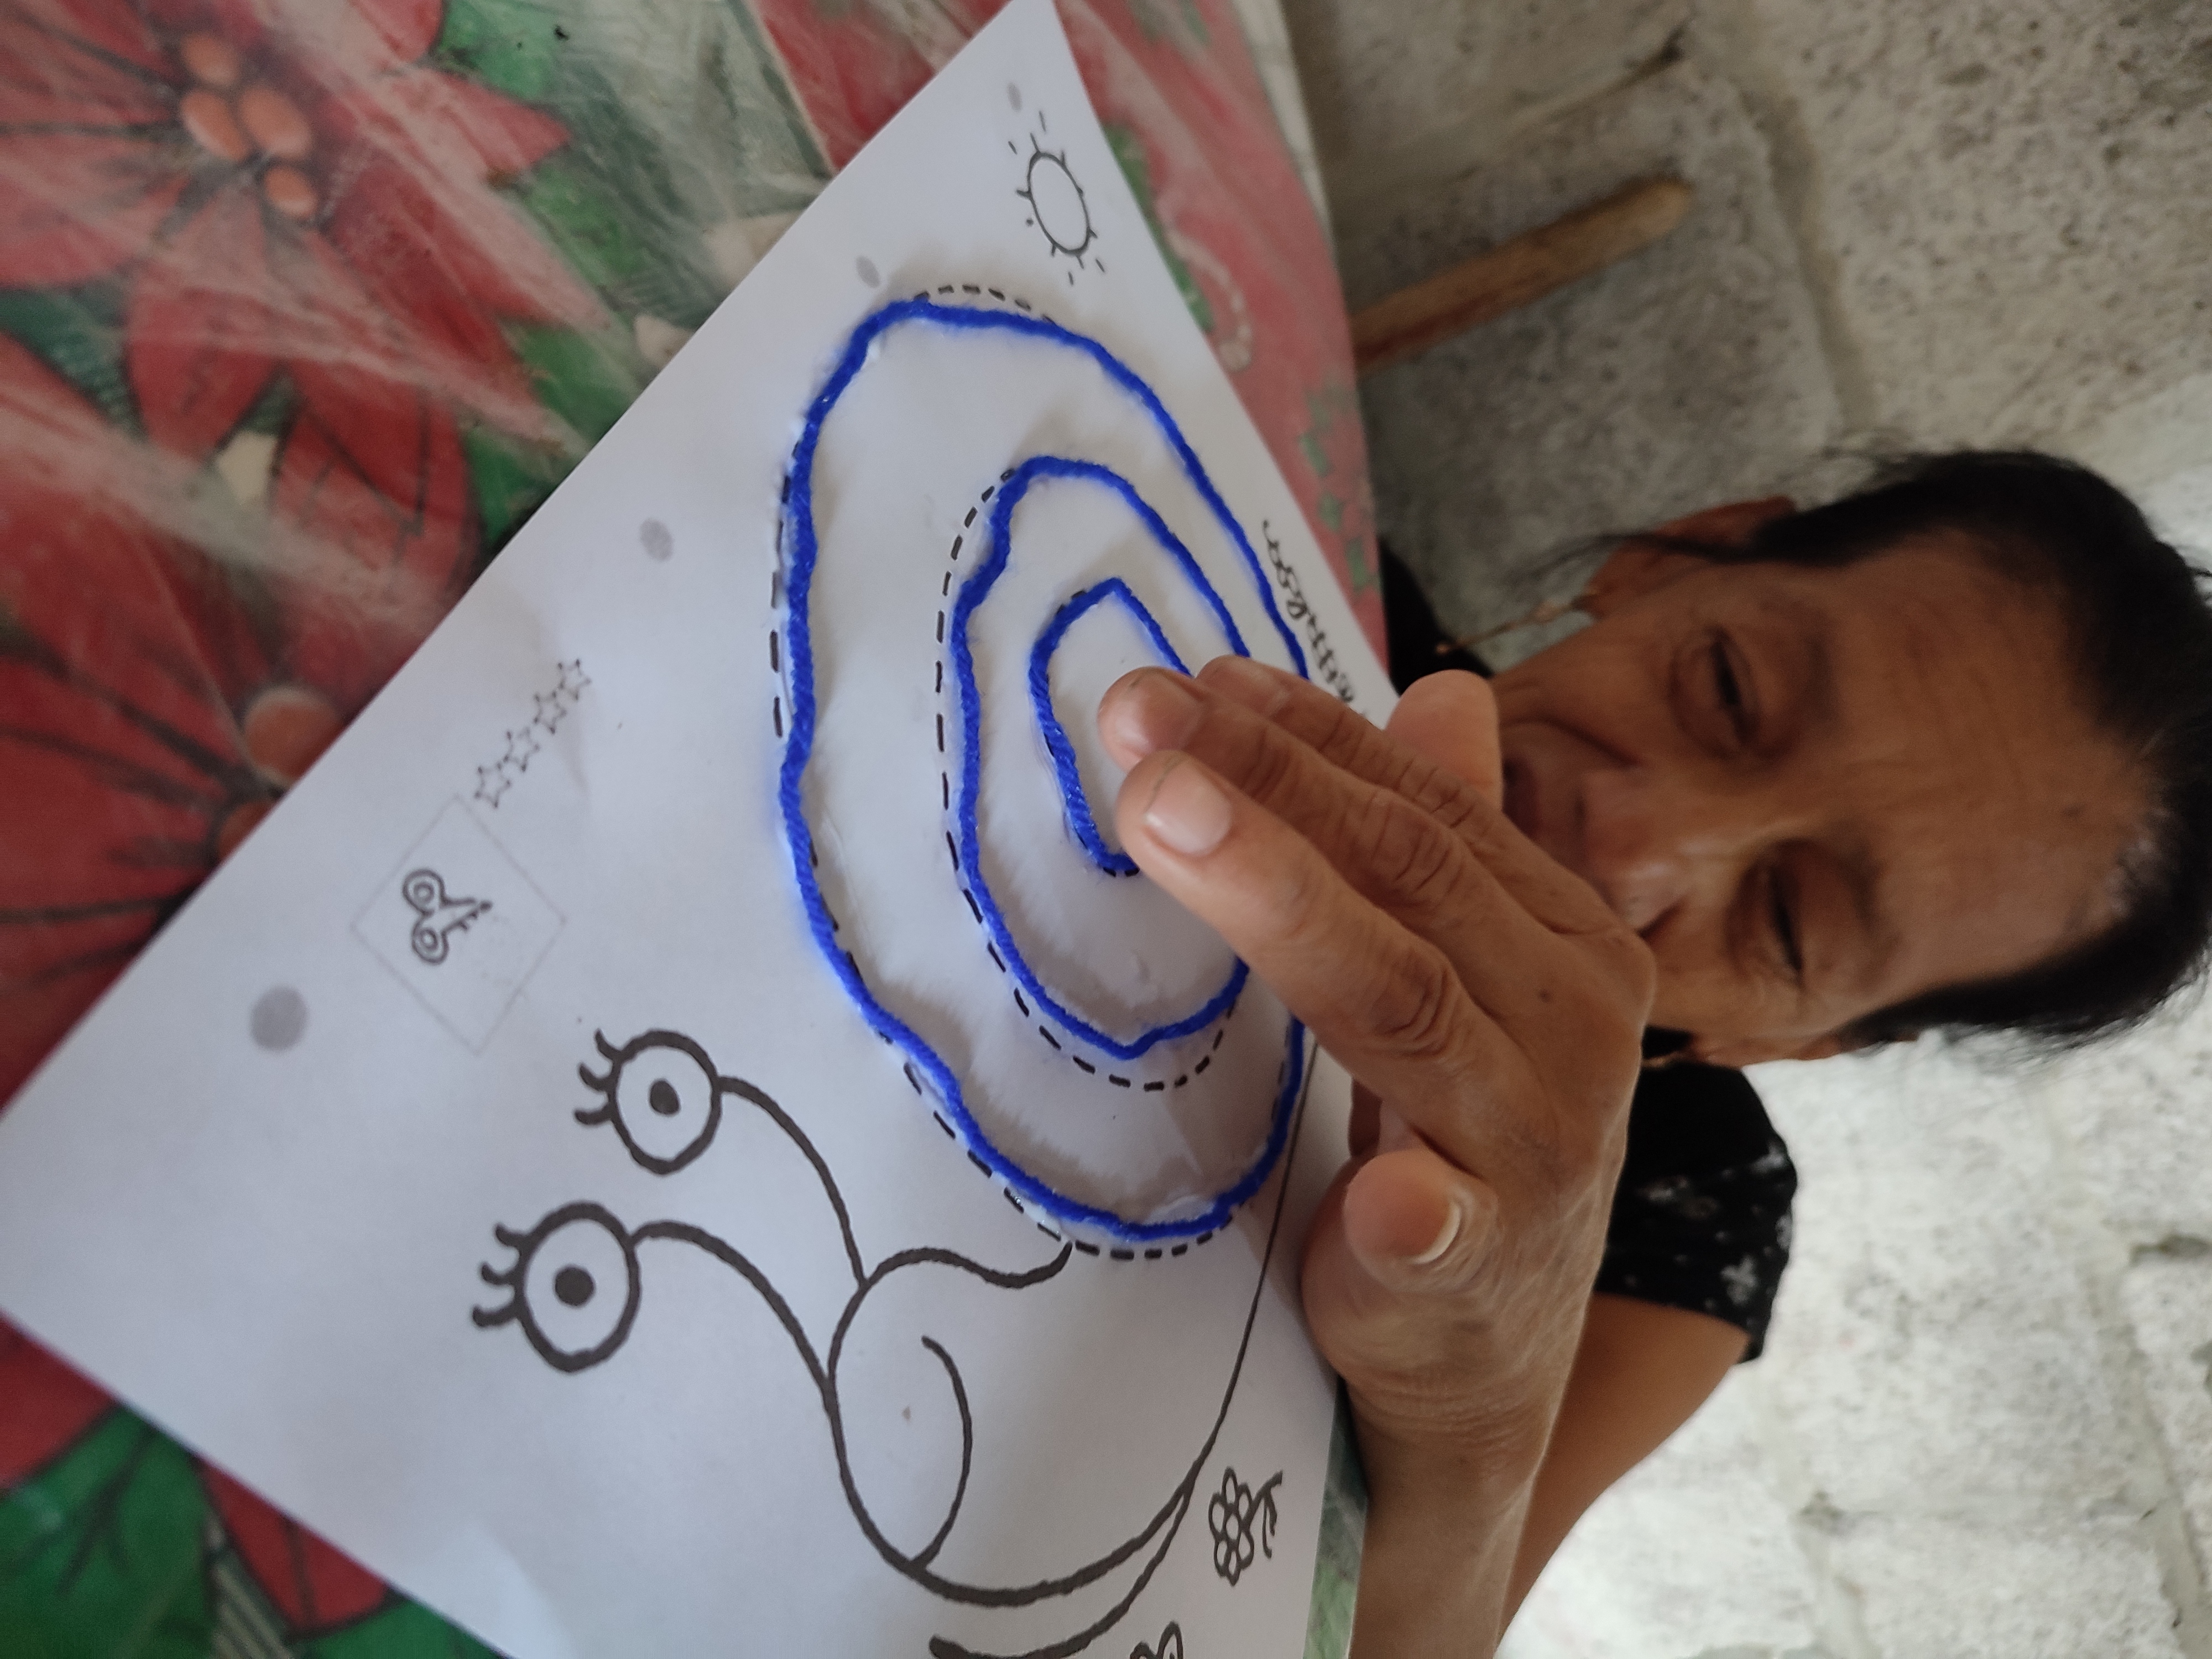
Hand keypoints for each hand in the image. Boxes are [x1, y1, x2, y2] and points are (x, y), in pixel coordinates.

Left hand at [1098, 658, 1653, 1651]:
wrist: (1484, 1358)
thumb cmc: (1460, 1136)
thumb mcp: (1463, 977)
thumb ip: (1447, 840)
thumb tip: (1442, 688)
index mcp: (1561, 937)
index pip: (1423, 810)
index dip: (1302, 736)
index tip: (1186, 680)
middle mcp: (1571, 1023)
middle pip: (1405, 879)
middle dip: (1260, 787)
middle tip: (1133, 719)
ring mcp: (1537, 1150)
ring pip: (1403, 1002)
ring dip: (1280, 908)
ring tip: (1161, 820)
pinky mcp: (1482, 1275)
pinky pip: (1447, 1233)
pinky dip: (1414, 1210)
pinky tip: (1376, 1186)